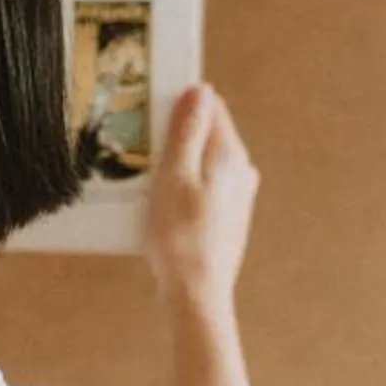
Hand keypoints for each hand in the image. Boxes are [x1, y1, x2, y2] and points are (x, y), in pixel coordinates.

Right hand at [144, 83, 258, 306]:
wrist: (197, 293)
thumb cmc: (179, 236)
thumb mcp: (174, 176)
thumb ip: (188, 132)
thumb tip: (200, 91)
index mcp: (230, 155)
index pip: (210, 107)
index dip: (179, 104)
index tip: (151, 112)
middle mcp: (242, 170)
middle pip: (207, 134)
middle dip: (177, 135)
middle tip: (144, 148)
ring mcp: (239, 194)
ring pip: (204, 161)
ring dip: (179, 162)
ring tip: (150, 180)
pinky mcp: (229, 215)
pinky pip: (204, 186)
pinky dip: (185, 185)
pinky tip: (164, 204)